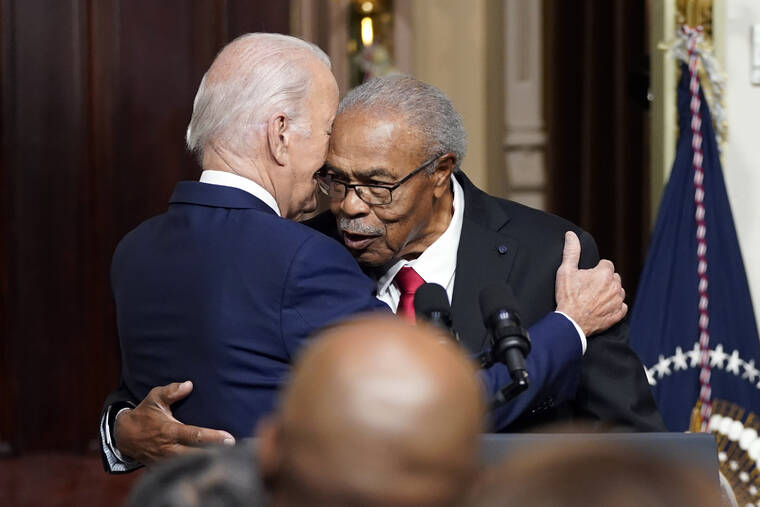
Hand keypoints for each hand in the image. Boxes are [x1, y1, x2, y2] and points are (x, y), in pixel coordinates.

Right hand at [114, 381, 234, 465]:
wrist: (124, 436)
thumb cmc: (144, 414)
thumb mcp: (155, 398)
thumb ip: (171, 391)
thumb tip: (189, 384)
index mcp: (170, 431)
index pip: (195, 436)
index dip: (213, 438)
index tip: (230, 439)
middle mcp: (169, 448)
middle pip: (196, 455)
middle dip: (215, 455)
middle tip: (234, 453)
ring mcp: (166, 461)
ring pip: (189, 466)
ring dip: (207, 463)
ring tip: (228, 460)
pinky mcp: (163, 469)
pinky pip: (181, 471)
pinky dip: (195, 470)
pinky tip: (211, 466)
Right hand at [555, 231, 626, 335]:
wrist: (570, 322)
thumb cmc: (567, 297)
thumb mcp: (566, 271)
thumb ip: (571, 251)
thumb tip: (571, 235)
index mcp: (604, 273)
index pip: (606, 264)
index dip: (595, 270)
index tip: (587, 278)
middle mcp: (615, 286)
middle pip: (613, 277)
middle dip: (603, 281)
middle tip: (588, 288)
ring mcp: (618, 301)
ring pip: (618, 291)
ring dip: (609, 293)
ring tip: (594, 298)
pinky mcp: (618, 314)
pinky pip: (621, 307)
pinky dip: (613, 307)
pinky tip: (601, 308)